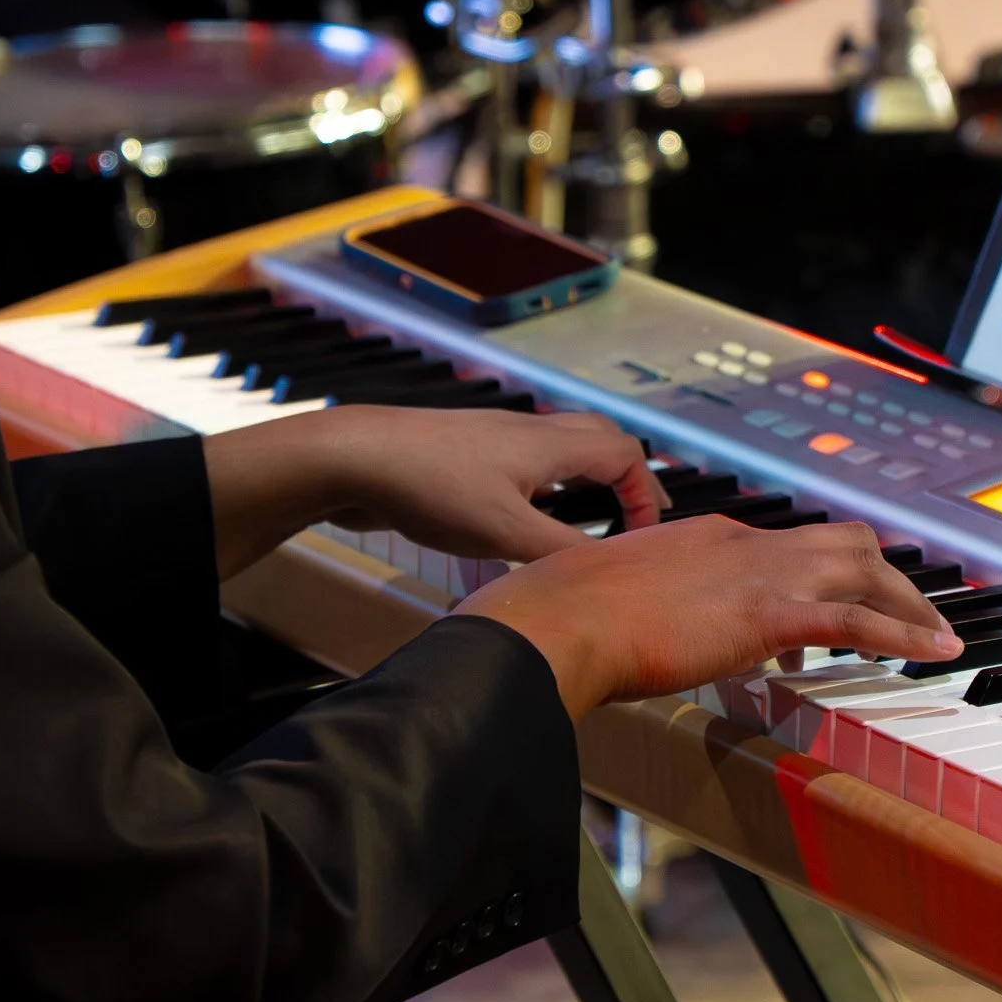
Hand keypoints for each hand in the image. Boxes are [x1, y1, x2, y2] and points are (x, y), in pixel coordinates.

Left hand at [201, 406, 664, 579]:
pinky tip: (527, 522)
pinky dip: (547, 488)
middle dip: (626, 478)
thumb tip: (609, 568)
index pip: (626, 455)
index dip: (647, 494)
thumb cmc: (432, 488)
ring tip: (590, 523)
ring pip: (562, 451)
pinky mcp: (468, 455)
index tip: (645, 537)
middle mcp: (532, 433)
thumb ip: (562, 549)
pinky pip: (527, 464)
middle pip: (601, 440)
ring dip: (585, 481)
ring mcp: (498, 440)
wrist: (354, 458)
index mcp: (551, 444)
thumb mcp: (505, 531)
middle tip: (637, 518)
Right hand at [457, 518, 963, 719]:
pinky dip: (906, 634)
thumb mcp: (618, 597)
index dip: (820, 578)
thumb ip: (650, 605)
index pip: (789, 547)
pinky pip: (858, 620)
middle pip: (844, 542)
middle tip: (909, 615)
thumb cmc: (567, 614)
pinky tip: (936, 654)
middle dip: (886, 577)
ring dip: (908, 603)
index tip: (827, 618)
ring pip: (865, 568)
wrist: (557, 618)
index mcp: (711, 536)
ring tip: (937, 639)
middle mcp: (745, 542)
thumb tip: (654, 631)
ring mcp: (759, 573)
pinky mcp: (767, 614)